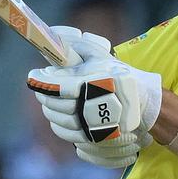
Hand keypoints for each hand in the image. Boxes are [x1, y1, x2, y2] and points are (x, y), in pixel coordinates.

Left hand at [27, 27, 161, 166]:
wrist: (144, 104)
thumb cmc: (119, 76)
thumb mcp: (100, 56)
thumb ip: (75, 46)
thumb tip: (52, 35)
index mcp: (89, 85)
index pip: (54, 87)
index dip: (39, 81)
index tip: (33, 76)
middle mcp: (88, 109)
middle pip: (53, 106)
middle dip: (45, 96)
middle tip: (44, 89)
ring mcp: (92, 130)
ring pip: (58, 124)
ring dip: (52, 113)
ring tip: (54, 103)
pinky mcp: (95, 143)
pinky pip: (69, 138)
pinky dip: (62, 128)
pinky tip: (65, 118)